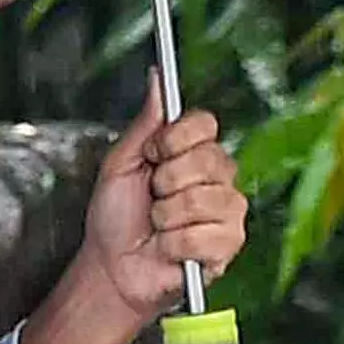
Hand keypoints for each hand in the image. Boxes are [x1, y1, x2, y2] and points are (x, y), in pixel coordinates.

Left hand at [83, 98, 247, 321]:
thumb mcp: (122, 163)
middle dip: (165, 182)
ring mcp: (229, 211)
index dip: (174, 139)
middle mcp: (219, 178)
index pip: (205, 124)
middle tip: (153, 198)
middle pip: (206, 159)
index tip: (152, 156)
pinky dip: (174, 244)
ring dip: (167, 217)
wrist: (113, 265)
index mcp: (195, 153)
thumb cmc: (116, 216)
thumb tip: (157, 78)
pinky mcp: (230, 244)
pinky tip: (170, 247)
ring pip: (201, 200)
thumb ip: (146, 123)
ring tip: (159, 226)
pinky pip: (203, 235)